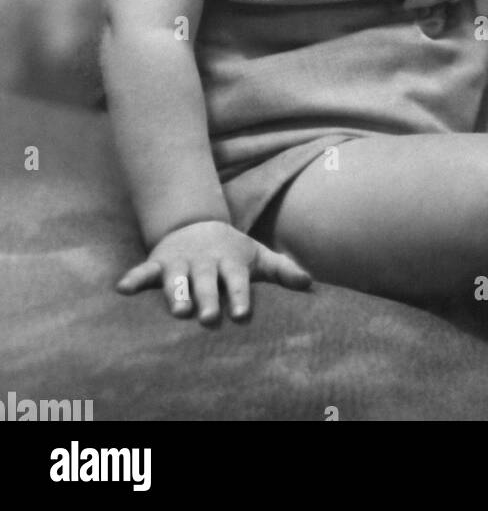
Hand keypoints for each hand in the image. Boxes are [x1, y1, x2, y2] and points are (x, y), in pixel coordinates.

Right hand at [116, 219, 312, 323]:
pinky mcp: (159, 263)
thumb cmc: (231, 251)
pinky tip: (122, 288)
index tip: (243, 314)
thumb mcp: (257, 257)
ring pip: (177, 279)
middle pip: (207, 283)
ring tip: (177, 310)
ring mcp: (181, 262)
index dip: (240, 296)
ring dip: (176, 293)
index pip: (237, 281)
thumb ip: (282, 270)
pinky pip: (144, 270)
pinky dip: (134, 278)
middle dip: (208, 299)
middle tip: (210, 318)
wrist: (196, 224)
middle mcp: (205, 263)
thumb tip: (311, 283)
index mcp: (230, 263)